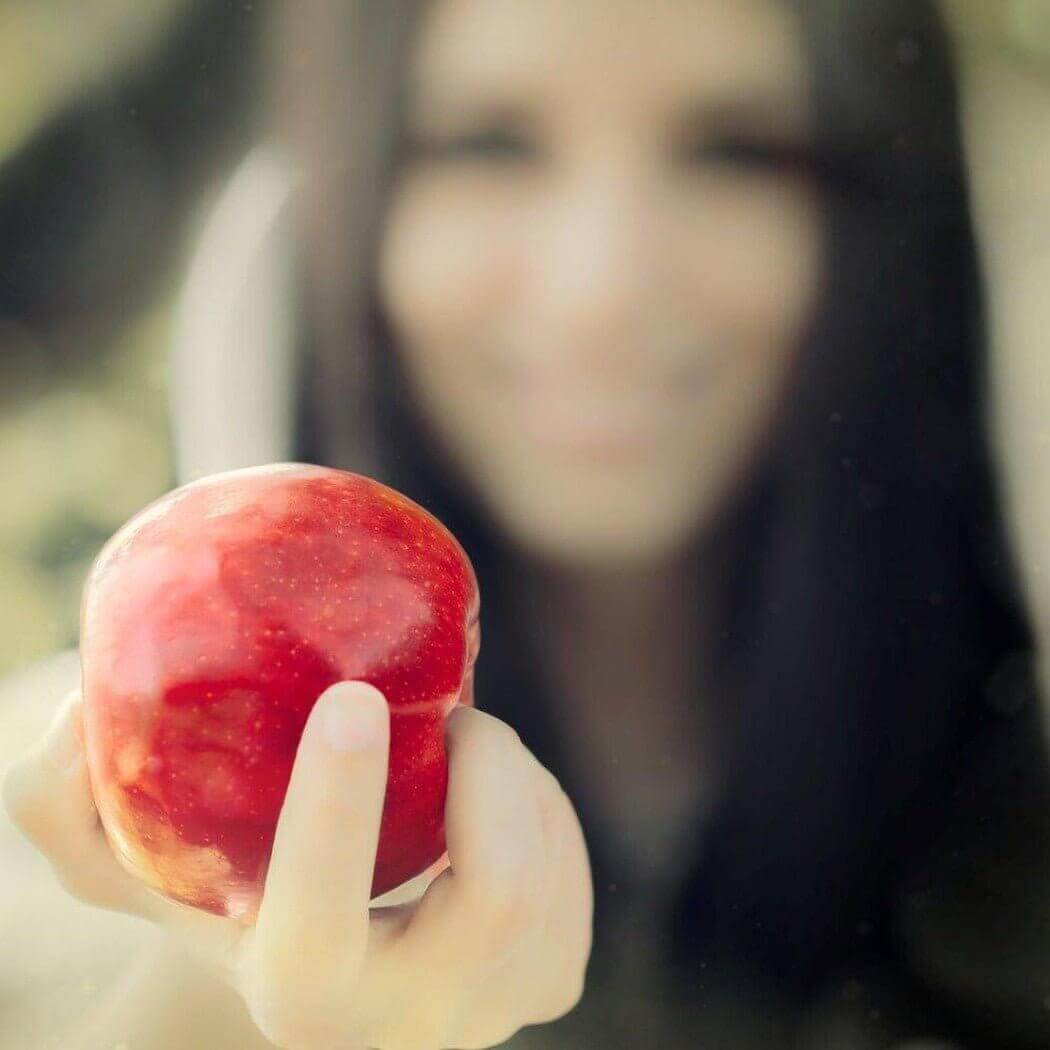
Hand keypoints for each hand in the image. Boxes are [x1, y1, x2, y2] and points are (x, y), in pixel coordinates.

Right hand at [3, 682, 592, 1048]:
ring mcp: (497, 1009)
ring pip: (545, 864)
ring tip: (460, 746)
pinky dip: (538, 802)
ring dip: (509, 773)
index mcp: (299, 991)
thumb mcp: (129, 865)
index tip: (351, 700)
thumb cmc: (225, 898)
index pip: (318, 916)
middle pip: (496, 886)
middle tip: (447, 711)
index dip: (336, 807)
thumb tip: (81, 712)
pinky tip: (492, 799)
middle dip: (483, 765)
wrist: (328, 976)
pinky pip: (570, 861)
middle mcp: (410, 1023)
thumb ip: (69, 803)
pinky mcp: (550, 979)